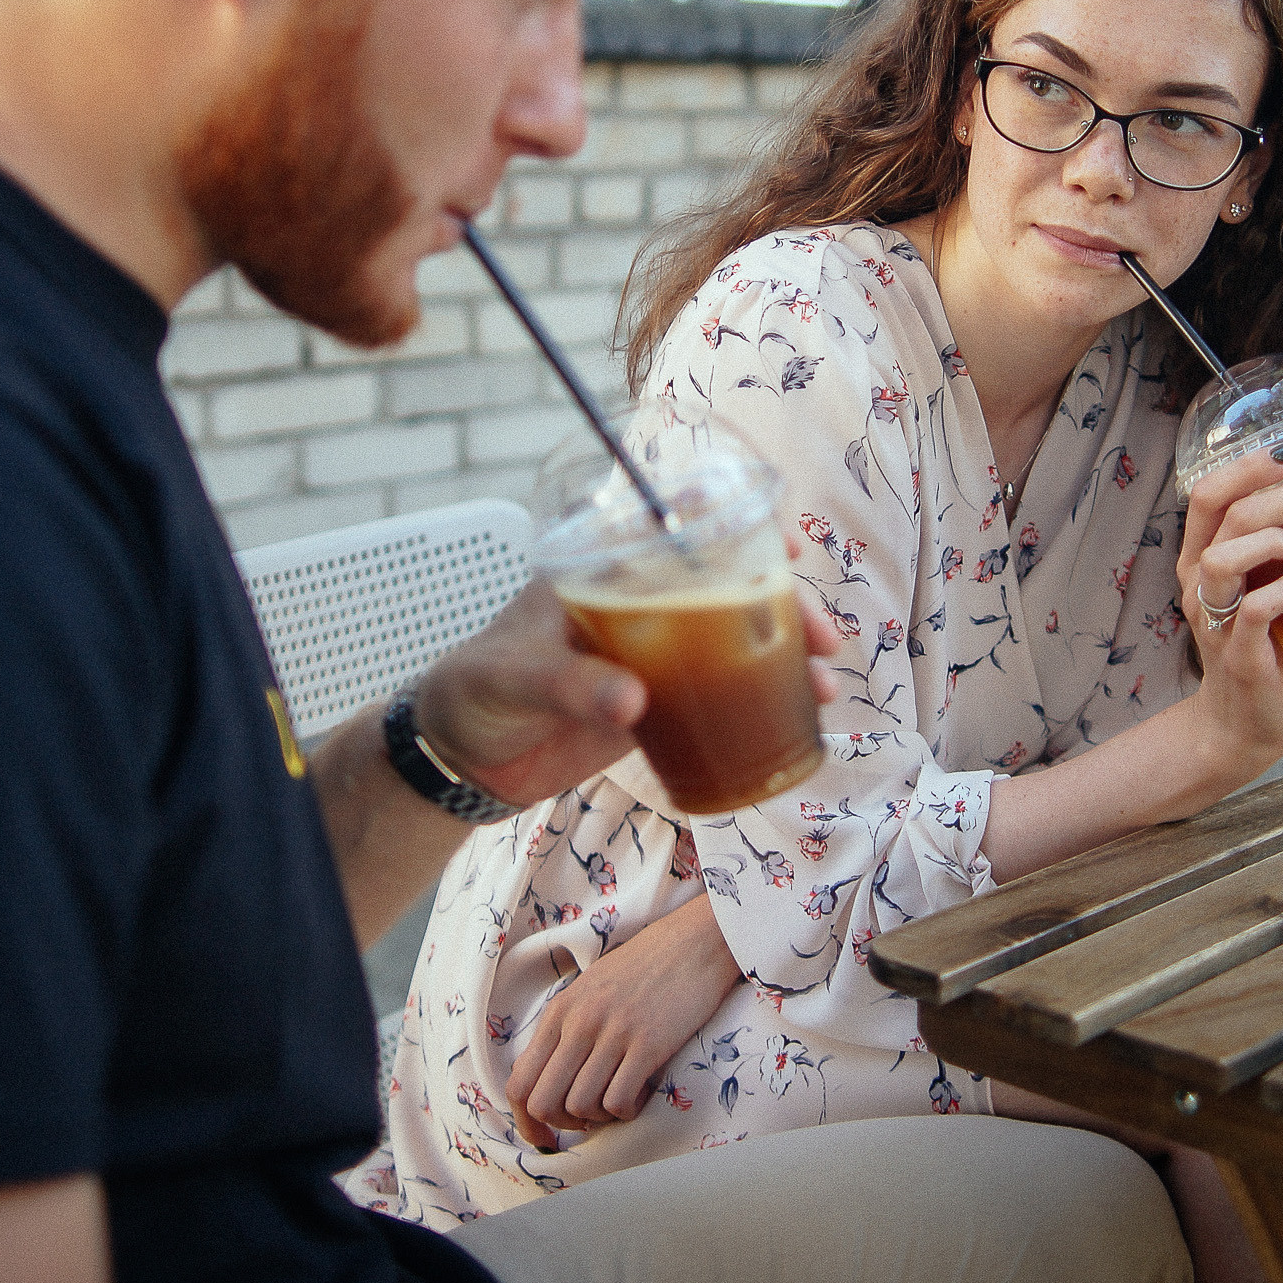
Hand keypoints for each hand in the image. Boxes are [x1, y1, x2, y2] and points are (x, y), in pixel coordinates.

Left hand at [418, 542, 841, 812]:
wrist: (455, 758)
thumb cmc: (471, 691)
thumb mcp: (514, 679)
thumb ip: (570, 686)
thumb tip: (634, 700)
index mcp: (599, 573)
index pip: (674, 530)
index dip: (734, 524)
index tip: (784, 540)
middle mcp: (634, 604)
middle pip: (723, 586)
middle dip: (781, 603)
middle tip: (822, 638)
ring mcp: (648, 655)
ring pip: (731, 639)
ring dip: (782, 655)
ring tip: (827, 685)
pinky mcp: (652, 705)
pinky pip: (717, 693)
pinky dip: (759, 700)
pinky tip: (798, 717)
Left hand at [504, 893, 739, 1149]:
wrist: (692, 942)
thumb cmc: (642, 968)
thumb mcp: (589, 991)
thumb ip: (566, 1029)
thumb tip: (550, 1081)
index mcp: (559, 1012)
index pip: (519, 1083)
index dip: (527, 1123)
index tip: (546, 1139)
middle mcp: (579, 1023)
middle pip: (544, 1103)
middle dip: (562, 1125)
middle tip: (587, 1122)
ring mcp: (612, 1033)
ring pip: (580, 1106)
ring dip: (599, 1119)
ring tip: (618, 1102)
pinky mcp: (648, 1044)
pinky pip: (618, 1102)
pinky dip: (626, 1113)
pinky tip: (640, 1096)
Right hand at [1176, 445, 1282, 769]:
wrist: (1242, 723)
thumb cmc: (1265, 649)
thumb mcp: (1265, 589)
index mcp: (1202, 560)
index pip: (1208, 495)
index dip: (1248, 465)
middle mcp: (1198, 584)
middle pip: (1227, 514)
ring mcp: (1214, 620)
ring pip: (1226, 557)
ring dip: (1276, 538)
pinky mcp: (1237, 655)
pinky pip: (1253, 612)